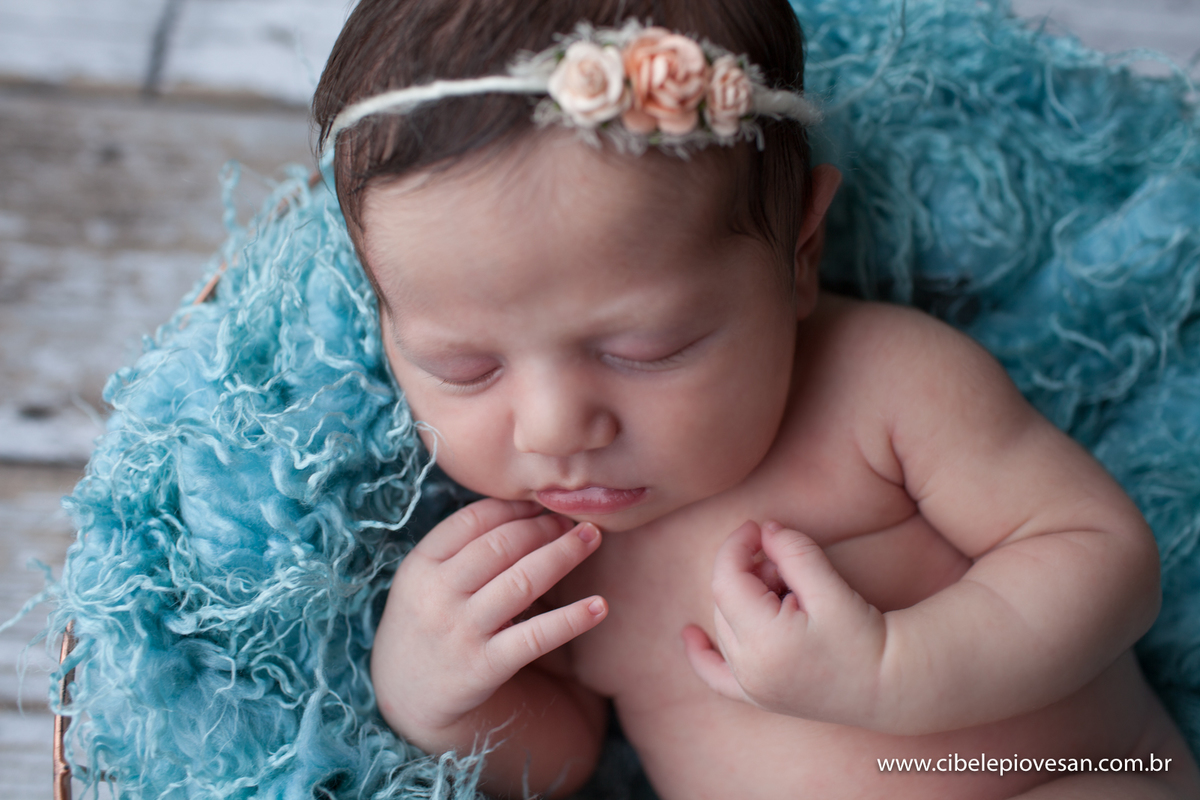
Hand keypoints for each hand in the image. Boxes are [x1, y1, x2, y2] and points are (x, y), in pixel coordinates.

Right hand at [371, 498, 606, 739]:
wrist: (408, 697)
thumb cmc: (428, 623)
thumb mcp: (424, 581)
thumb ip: (461, 549)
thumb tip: (523, 507)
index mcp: (421, 565)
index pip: (474, 520)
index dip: (515, 507)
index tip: (544, 502)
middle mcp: (437, 594)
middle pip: (502, 545)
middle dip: (544, 527)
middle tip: (574, 520)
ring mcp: (461, 630)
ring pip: (522, 581)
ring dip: (563, 554)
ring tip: (591, 539)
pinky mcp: (484, 666)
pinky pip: (535, 637)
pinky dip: (571, 620)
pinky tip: (599, 606)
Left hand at [682, 520, 886, 726]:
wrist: (891, 685)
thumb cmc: (866, 637)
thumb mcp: (832, 589)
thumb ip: (795, 553)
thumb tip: (765, 529)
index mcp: (764, 643)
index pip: (727, 580)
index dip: (737, 546)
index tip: (756, 526)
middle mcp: (749, 671)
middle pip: (726, 600)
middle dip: (750, 572)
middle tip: (790, 566)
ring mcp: (751, 688)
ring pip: (725, 625)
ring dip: (745, 599)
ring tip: (789, 593)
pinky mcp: (758, 697)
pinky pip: (716, 675)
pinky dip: (703, 653)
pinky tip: (689, 634)